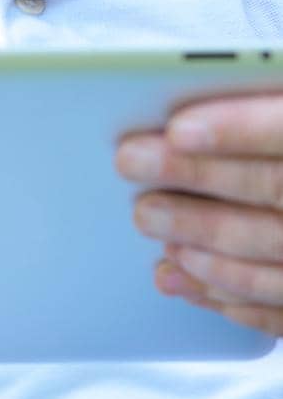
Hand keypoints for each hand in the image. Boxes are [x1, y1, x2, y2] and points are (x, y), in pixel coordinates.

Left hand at [115, 92, 282, 334]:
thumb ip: (276, 105)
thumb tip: (209, 101)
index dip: (242, 129)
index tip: (179, 128)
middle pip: (279, 192)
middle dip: (199, 181)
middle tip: (132, 164)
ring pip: (280, 259)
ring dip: (206, 242)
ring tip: (149, 219)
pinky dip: (232, 298)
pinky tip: (185, 278)